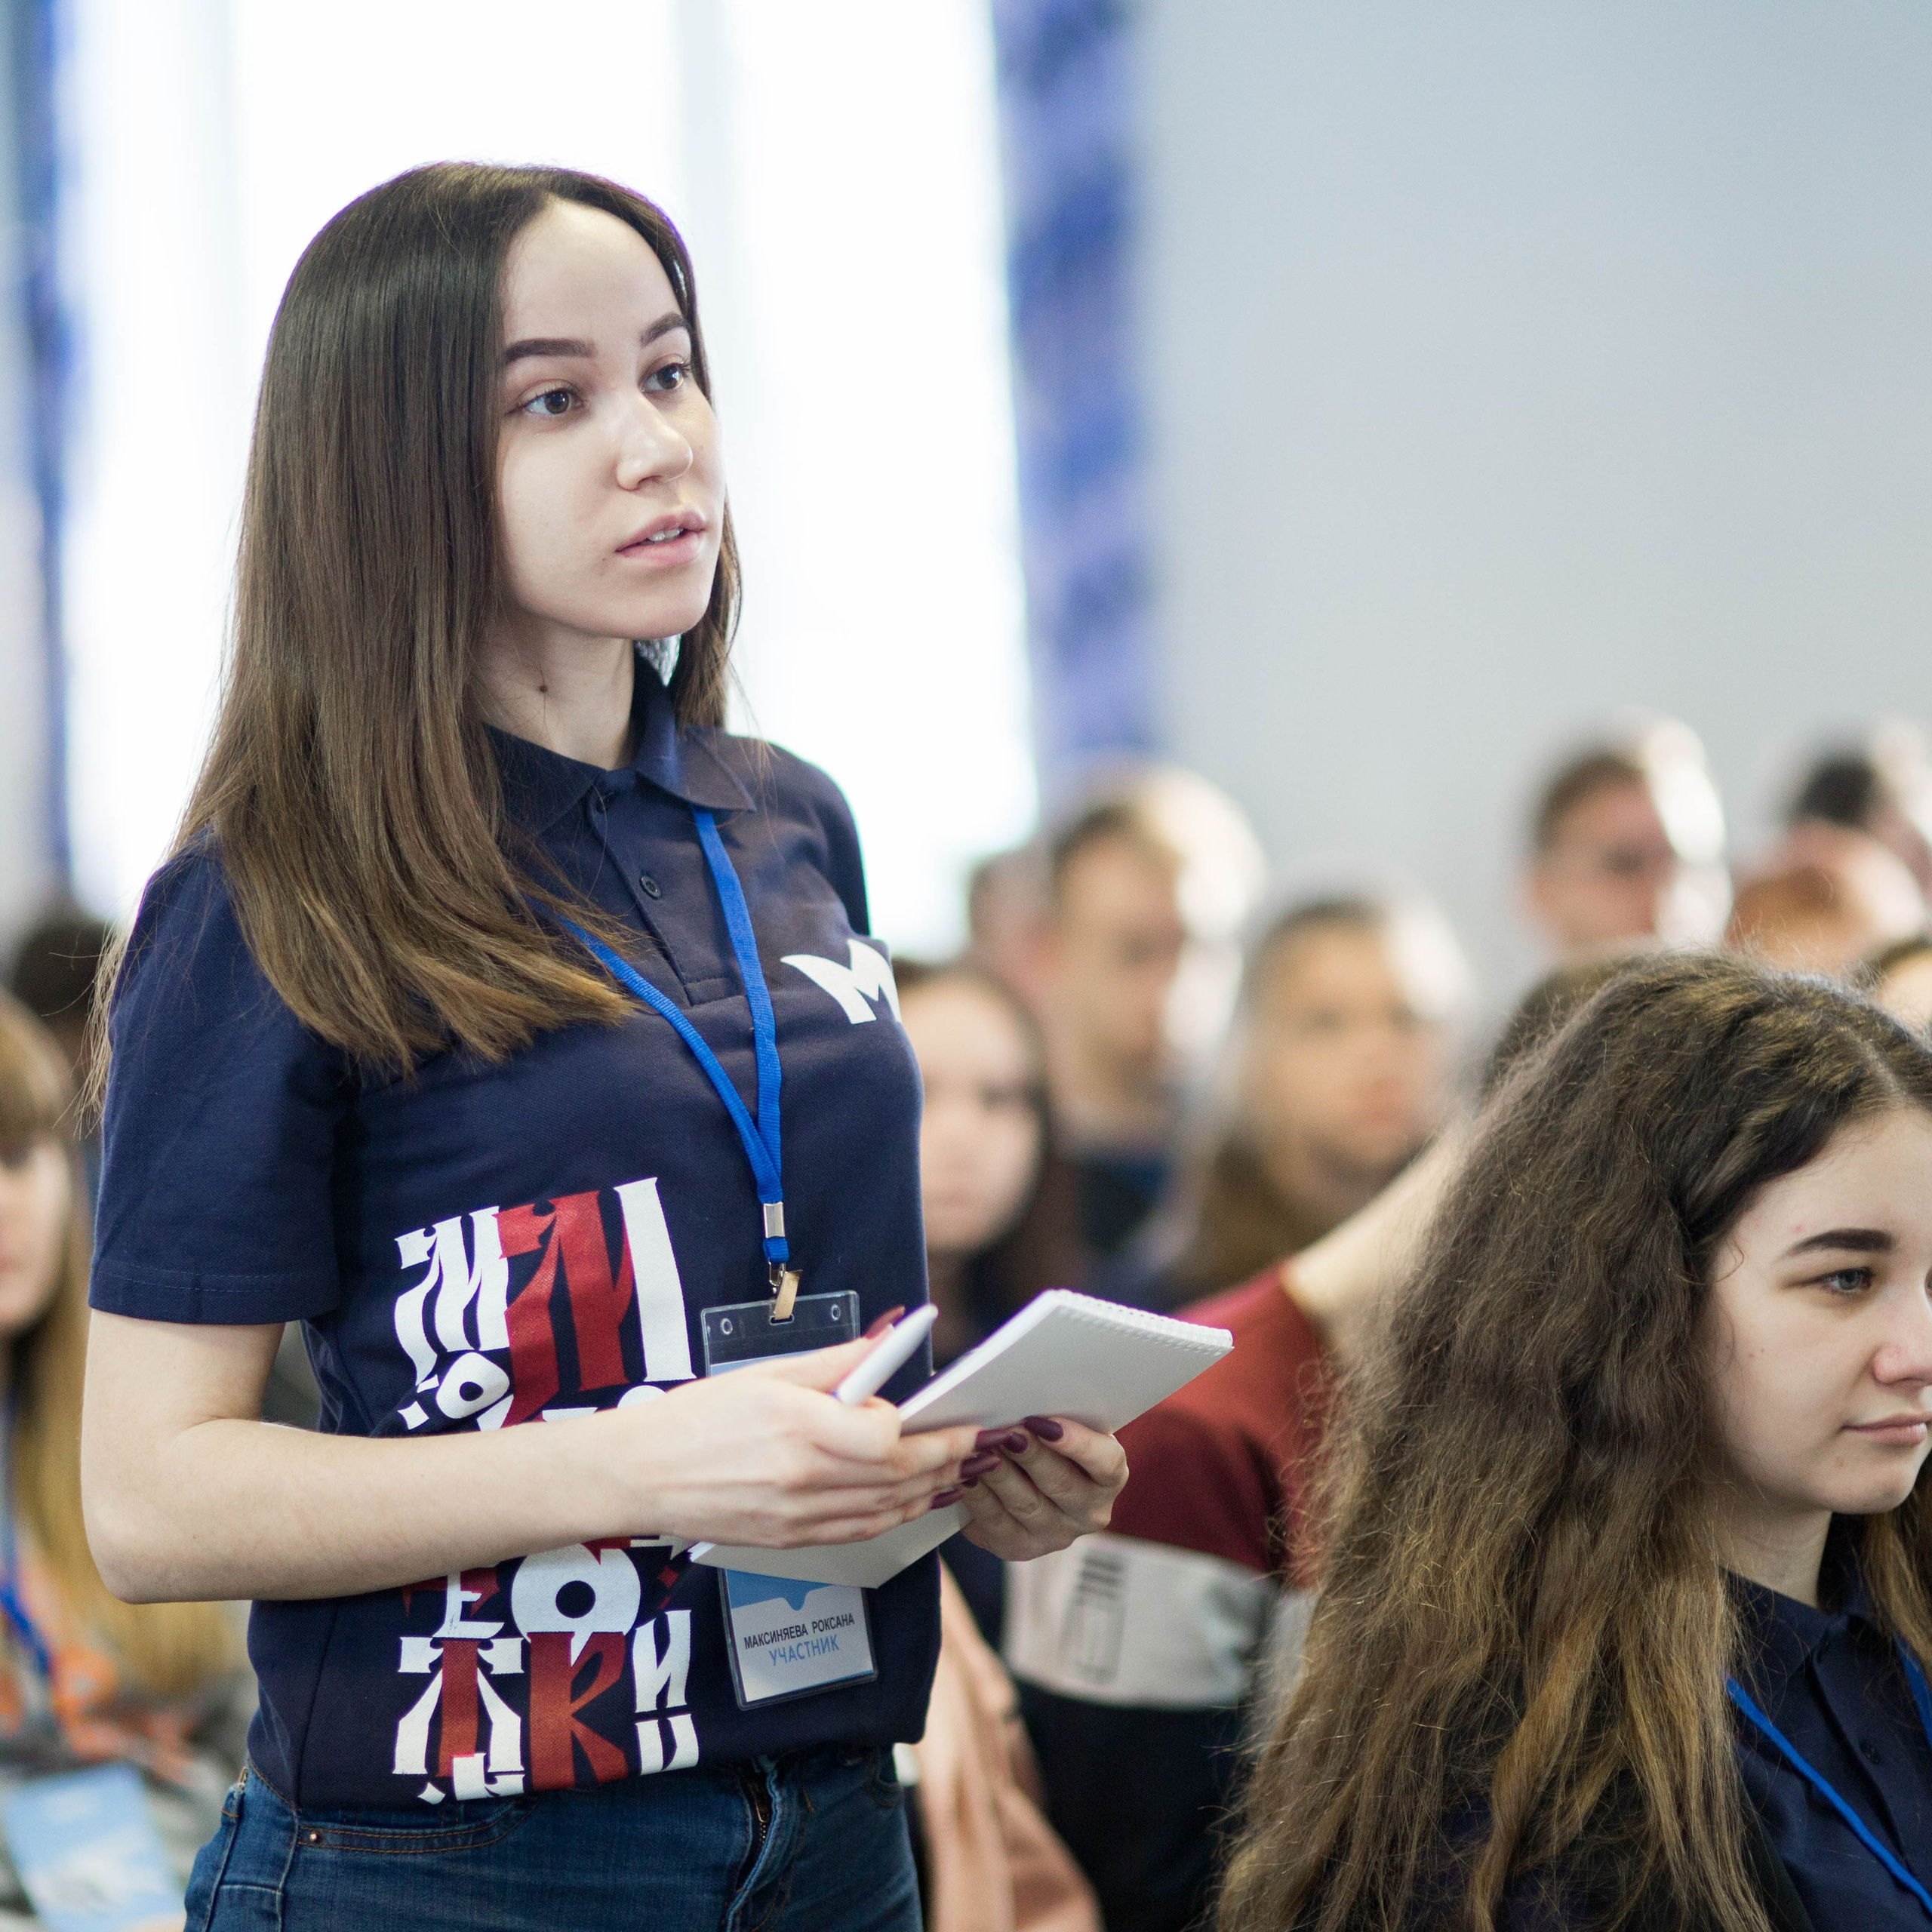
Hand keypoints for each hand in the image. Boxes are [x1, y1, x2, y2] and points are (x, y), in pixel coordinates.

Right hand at [605, 1338, 980, 1548]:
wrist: (641, 1474)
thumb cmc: (696, 1417)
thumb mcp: (767, 1373)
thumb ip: (835, 1363)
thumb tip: (886, 1341)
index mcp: (797, 1429)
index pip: (884, 1439)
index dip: (910, 1425)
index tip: (914, 1409)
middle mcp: (802, 1480)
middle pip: (897, 1478)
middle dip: (943, 1459)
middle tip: (969, 1441)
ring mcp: (797, 1518)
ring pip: (886, 1512)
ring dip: (928, 1490)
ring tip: (951, 1469)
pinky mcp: (791, 1541)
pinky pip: (858, 1532)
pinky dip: (892, 1516)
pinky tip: (908, 1499)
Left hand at [955, 1416, 1126, 1560]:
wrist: (1021, 1475)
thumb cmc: (1044, 1436)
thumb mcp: (1060, 1422)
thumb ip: (1054, 1411)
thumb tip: (1028, 1393)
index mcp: (1108, 1476)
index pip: (1106, 1462)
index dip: (1078, 1443)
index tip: (1047, 1423)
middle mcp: (1089, 1512)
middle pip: (1062, 1485)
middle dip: (1032, 1455)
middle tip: (1008, 1431)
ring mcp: (1054, 1534)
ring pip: (1026, 1504)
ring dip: (1001, 1474)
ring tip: (982, 1447)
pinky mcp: (1018, 1547)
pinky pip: (995, 1521)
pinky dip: (978, 1495)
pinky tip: (966, 1473)